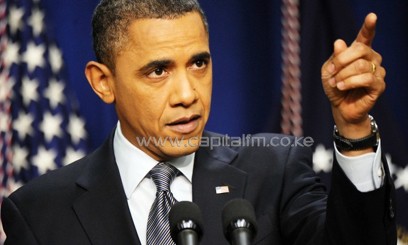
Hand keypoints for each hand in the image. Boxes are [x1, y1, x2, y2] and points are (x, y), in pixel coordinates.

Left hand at [321, 13, 384, 140]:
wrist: (339, 107)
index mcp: (359, 52)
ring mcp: (378, 71)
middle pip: (360, 49)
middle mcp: (371, 58)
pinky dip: (350, 82)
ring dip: (343, 75)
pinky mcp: (379, 85)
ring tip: (335, 83)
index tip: (372, 16)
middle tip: (330, 72)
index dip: (369, 26)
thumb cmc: (335, 86)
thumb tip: (339, 42)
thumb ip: (335, 57)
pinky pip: (366, 78)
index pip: (366, 36)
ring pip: (361, 65)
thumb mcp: (329, 70)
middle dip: (341, 60)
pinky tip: (341, 86)